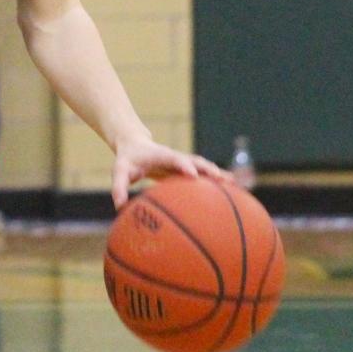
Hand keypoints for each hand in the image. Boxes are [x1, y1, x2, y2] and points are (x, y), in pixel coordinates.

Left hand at [110, 139, 231, 208]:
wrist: (135, 144)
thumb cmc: (127, 159)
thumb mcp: (119, 171)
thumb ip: (119, 186)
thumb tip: (120, 207)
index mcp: (160, 155)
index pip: (173, 158)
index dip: (183, 165)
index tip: (193, 175)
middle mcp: (175, 157)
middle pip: (194, 160)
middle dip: (207, 169)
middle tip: (220, 179)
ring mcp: (182, 162)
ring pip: (203, 166)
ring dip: (217, 174)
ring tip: (234, 184)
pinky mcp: (186, 168)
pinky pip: (203, 174)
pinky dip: (216, 180)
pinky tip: (231, 190)